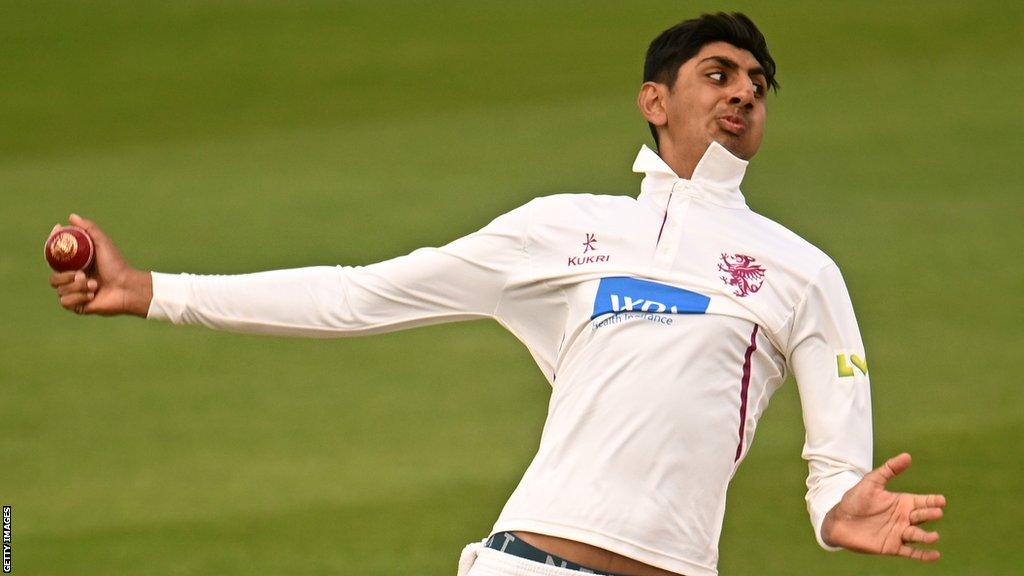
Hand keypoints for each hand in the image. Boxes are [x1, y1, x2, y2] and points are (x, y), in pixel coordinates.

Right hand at [48, 214, 152, 316]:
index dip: (51, 248)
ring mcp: (74, 293)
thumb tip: (71, 216)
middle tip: (82, 273)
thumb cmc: (117, 265)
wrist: (127, 287)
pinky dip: (79, 298)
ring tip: (94, 285)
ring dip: (77, 287)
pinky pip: (65, 302)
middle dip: (66, 275)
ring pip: (59, 289)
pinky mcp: (77, 306)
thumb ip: (89, 229)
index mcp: (75, 265)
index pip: (55, 258)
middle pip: (53, 277)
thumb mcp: (103, 243)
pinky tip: (92, 295)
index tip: (56, 241)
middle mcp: (72, 279)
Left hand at [822, 453, 945, 561]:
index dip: (932, 501)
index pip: (922, 501)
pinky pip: (911, 552)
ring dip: (926, 537)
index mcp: (902, 502)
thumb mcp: (872, 481)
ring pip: (917, 535)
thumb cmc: (855, 499)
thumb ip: (889, 469)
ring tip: (934, 536)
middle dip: (930, 514)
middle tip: (937, 512)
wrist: (839, 520)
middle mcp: (904, 518)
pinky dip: (923, 555)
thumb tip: (907, 456)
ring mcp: (899, 533)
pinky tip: (935, 555)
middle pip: (921, 516)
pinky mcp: (892, 547)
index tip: (941, 500)